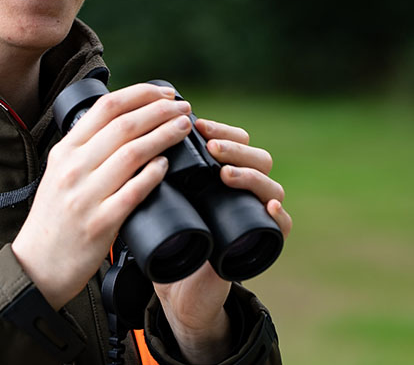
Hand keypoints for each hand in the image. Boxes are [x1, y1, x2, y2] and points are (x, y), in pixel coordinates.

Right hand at [12, 84, 195, 307]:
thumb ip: (85, 150)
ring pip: (133, 153)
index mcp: (65, 151)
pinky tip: (168, 165)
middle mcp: (73, 168)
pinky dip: (154, 174)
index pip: (106, 107)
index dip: (142, 94)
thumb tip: (124, 123)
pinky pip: (133, 191)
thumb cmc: (54, 219)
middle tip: (183, 107)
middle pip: (125, 125)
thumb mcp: (59, 173)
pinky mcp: (100, 223)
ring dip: (165, 135)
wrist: (37, 266)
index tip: (166, 93)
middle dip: (161, 111)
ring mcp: (86, 195)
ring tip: (184, 128)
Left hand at [153, 118, 291, 363]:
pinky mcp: (262, 243)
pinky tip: (267, 206)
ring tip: (225, 174)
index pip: (235, 139)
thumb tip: (131, 137)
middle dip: (235, 147)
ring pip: (271, 185)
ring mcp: (255, 215)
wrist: (179, 291)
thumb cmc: (171, 241)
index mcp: (222, 175)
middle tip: (211, 147)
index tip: (197, 123)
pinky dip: (279, 214)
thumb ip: (154, 173)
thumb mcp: (161, 202)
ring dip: (250, 175)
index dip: (221, 128)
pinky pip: (282, 225)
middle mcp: (244, 191)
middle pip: (257, 157)